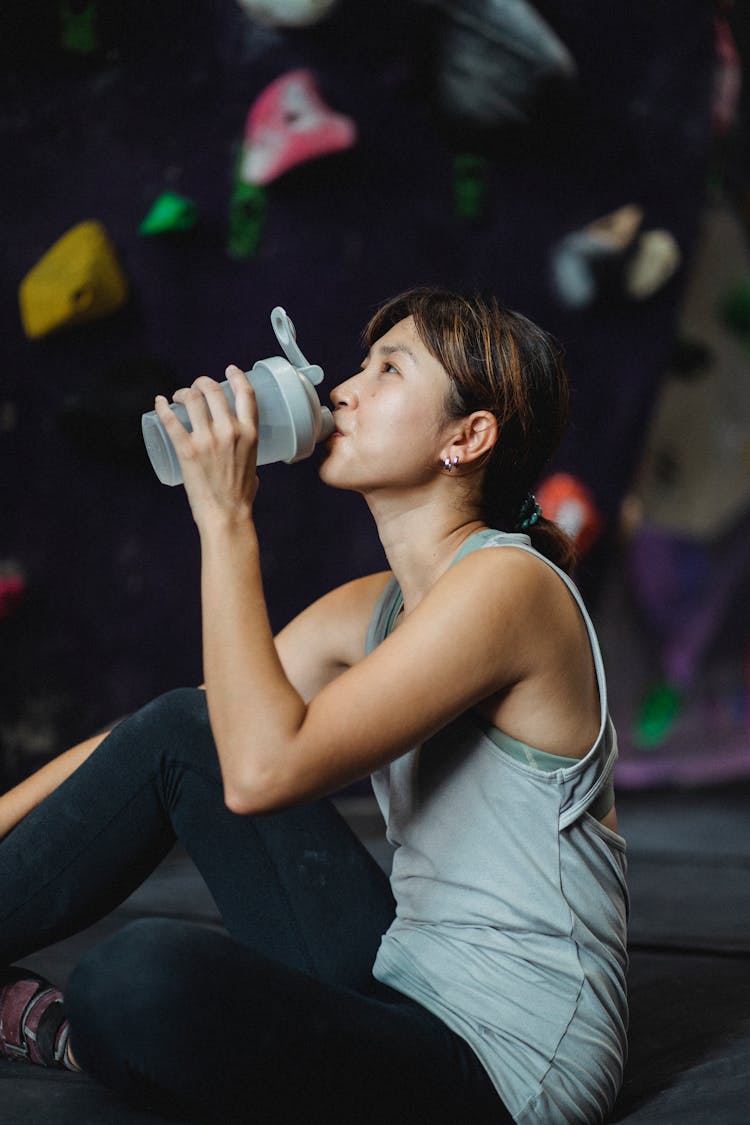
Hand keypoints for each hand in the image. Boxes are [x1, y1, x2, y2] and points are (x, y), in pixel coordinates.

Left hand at [154, 365, 259, 527]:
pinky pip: (170, 420)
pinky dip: (162, 407)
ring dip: (183, 392)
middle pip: (213, 390)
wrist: (226, 515)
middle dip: (202, 382)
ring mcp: (207, 439)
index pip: (246, 394)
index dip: (237, 376)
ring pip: (192, 399)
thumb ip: (249, 454)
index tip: (228, 370)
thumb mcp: (253, 467)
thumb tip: (242, 456)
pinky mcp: (187, 450)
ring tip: (178, 396)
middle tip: (195, 386)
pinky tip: (159, 403)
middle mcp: (229, 431)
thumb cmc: (241, 497)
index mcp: (249, 433)